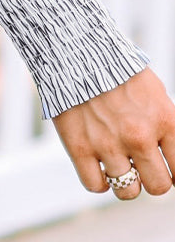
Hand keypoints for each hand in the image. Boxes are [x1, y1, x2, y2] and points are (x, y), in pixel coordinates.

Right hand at [52, 67, 174, 200]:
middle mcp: (139, 136)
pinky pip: (95, 185)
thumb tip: (170, 156)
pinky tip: (99, 166)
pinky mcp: (79, 147)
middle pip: (159, 187)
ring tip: (119, 164)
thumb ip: (165, 125)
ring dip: (125, 181)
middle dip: (152, 179)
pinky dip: (99, 180)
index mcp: (163, 120)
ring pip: (128, 192)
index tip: (166, 169)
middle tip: (141, 166)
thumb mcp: (154, 92)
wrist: (75, 49)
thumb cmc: (117, 70)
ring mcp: (108, 143)